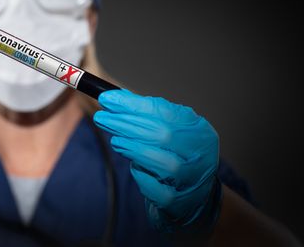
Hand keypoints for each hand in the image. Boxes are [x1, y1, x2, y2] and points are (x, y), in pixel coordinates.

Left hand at [93, 89, 220, 233]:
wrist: (195, 197)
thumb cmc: (176, 157)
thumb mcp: (169, 132)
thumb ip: (147, 117)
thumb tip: (116, 99)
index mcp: (199, 131)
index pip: (166, 111)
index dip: (134, 105)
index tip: (108, 99)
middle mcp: (201, 154)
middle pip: (165, 135)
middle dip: (128, 124)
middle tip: (102, 118)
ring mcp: (193, 180)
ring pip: (166, 165)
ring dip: (135, 149)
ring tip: (115, 141)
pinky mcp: (181, 203)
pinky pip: (160, 192)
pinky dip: (143, 178)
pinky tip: (133, 167)